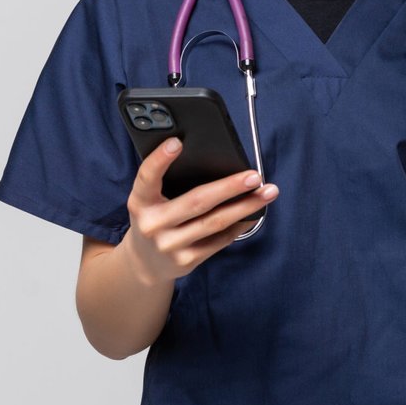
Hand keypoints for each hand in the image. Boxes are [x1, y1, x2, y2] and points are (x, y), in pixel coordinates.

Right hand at [121, 137, 279, 285]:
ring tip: (266, 193)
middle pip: (196, 202)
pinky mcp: (186, 261)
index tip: (177, 142)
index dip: (160, 159)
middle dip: (229, 187)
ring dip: (245, 206)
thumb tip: (212, 162)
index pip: (146, 177)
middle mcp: (152, 225)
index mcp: (139, 202)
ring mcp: (169, 245)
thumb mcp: (149, 200)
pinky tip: (253, 213)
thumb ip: (166, 182)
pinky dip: (239, 225)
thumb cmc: (154, 219)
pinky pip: (219, 240)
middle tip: (254, 176)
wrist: (145, 262)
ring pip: (214, 222)